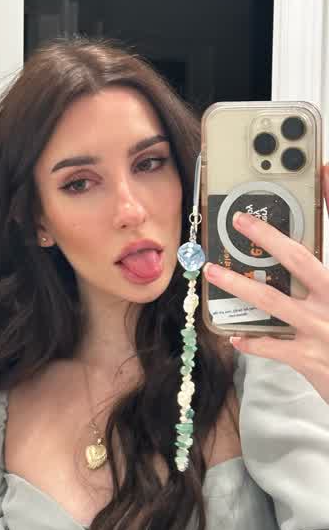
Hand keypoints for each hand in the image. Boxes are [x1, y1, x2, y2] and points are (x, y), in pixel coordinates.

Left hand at [202, 164, 328, 403]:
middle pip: (299, 259)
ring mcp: (323, 329)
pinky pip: (270, 346)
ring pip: (273, 301)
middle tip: (239, 219)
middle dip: (267, 237)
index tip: (321, 170)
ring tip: (213, 273)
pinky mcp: (310, 358)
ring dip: (238, 286)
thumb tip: (294, 261)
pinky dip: (250, 341)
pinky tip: (233, 336)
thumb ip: (323, 282)